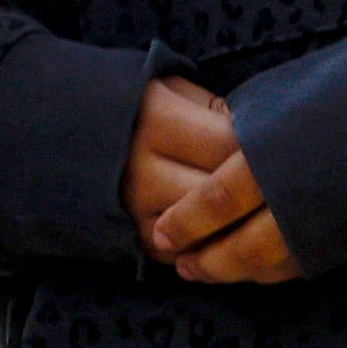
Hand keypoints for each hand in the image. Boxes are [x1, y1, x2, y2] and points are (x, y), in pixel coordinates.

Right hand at [127, 73, 299, 283]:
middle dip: (259, 197)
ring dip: (242, 230)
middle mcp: (139, 166)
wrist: (60, 134)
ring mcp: (134, 208)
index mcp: (154, 119)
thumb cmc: (134, 108)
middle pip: (224, 196)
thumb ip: (214, 110)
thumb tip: (264, 138)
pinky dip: (218, 251)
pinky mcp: (133, 238)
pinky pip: (191, 257)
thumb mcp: (168, 90)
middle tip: (286, 192)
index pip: (230, 146)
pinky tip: (236, 239)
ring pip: (211, 233)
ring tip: (268, 219)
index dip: (263, 151)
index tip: (281, 150)